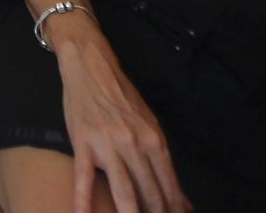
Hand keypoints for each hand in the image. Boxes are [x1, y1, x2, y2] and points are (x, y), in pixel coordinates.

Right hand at [54, 27, 187, 212]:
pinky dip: (83, 200)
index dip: (174, 210)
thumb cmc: (121, 98)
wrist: (91, 67)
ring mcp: (108, 144)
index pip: (169, 186)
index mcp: (154, 140)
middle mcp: (135, 144)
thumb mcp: (149, 125)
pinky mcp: (83, 142)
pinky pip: (83, 177)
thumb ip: (163, 164)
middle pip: (149, 192)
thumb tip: (182, 201)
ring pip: (123, 189)